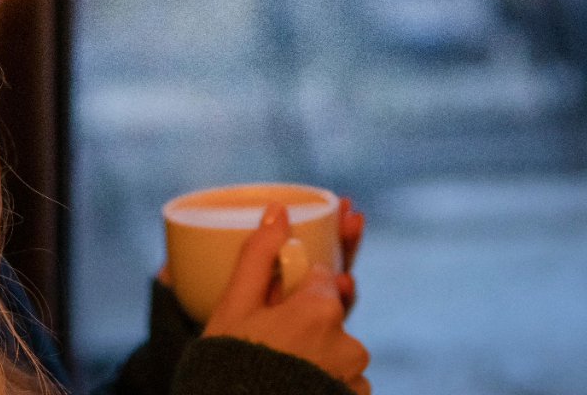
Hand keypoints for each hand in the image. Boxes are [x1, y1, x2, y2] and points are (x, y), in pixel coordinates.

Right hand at [203, 203, 370, 394]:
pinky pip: (343, 379)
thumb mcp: (235, 307)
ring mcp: (356, 379)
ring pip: (336, 348)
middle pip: (329, 315)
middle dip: (305, 321)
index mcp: (322, 310)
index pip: (321, 278)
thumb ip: (259, 256)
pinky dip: (323, 376)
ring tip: (276, 366)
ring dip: (315, 351)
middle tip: (272, 344)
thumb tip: (278, 209)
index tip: (273, 304)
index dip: (295, 289)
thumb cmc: (230, 365)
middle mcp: (349, 343)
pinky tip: (292, 384)